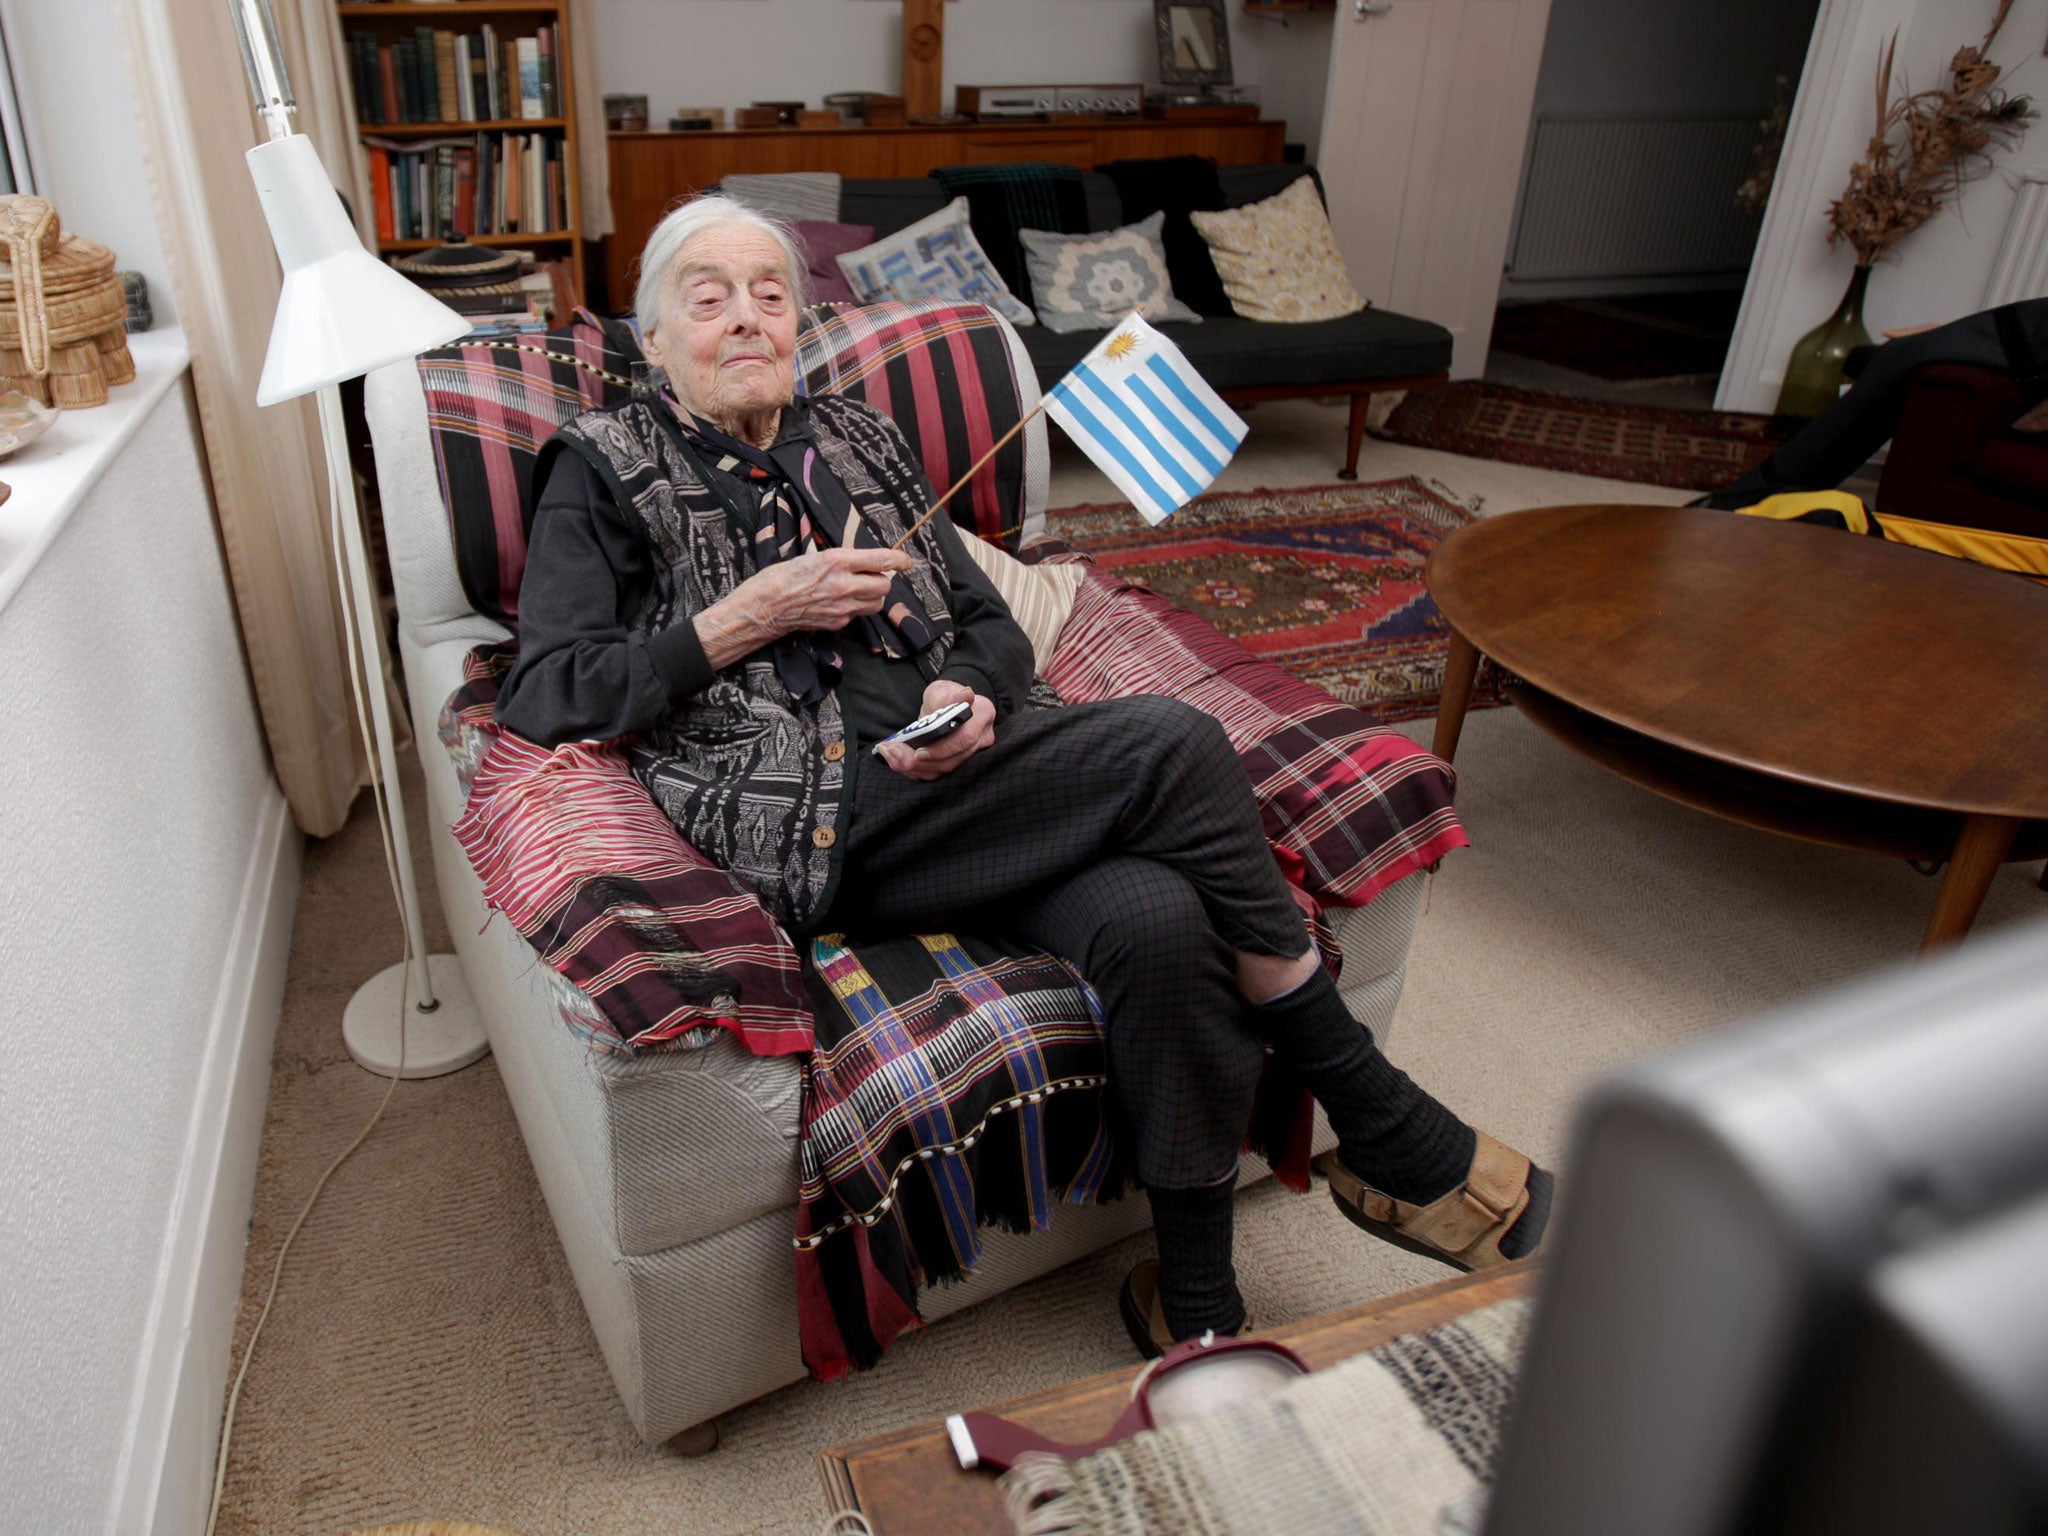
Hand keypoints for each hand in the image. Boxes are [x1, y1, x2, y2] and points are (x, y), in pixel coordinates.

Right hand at [696, 545, 911, 667]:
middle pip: (884, 585)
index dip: (899, 560)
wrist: (764, 607)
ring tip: (858, 588)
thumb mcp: (813, 556)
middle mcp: (844, 585)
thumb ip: (841, 559)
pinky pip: (858, 615)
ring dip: (873, 595)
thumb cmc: (782, 576)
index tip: (906, 561)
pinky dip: (856, 608)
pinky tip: (839, 602)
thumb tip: (863, 560)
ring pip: (876, 603)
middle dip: (882, 579)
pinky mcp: (837, 623)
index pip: (881, 559)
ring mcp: (842, 607)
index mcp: (837, 561)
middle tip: (870, 574)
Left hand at [878, 679, 996, 779]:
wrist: (946, 705)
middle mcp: (981, 739)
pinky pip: (934, 773)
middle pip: (952, 761)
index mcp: (982, 715)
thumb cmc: (945, 696)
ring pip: (941, 771)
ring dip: (911, 767)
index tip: (918, 752)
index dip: (942, 749)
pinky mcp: (955, 764)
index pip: (965, 739)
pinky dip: (912, 769)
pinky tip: (894, 758)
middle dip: (918, 762)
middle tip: (891, 750)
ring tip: (888, 752)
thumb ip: (950, 696)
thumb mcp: (943, 690)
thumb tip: (966, 694)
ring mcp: (971, 755)